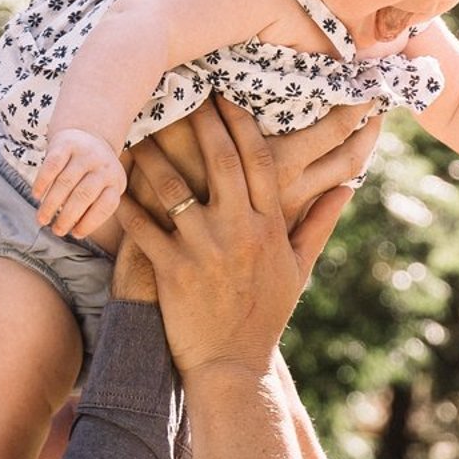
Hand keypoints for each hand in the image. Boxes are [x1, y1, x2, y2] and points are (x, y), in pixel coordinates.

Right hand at [35, 128, 127, 240]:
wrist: (89, 133)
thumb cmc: (93, 173)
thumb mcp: (103, 187)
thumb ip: (92, 207)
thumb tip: (73, 230)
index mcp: (115, 180)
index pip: (106, 205)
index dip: (90, 222)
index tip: (75, 234)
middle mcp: (103, 165)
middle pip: (84, 195)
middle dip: (68, 216)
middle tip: (56, 231)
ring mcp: (85, 152)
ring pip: (65, 182)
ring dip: (51, 204)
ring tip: (42, 219)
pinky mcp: (66, 143)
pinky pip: (52, 165)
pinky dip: (42, 182)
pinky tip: (36, 195)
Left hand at [115, 98, 369, 374]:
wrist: (234, 366)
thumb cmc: (266, 315)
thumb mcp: (299, 268)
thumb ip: (320, 223)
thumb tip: (348, 184)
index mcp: (270, 225)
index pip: (258, 160)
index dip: (240, 123)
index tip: (224, 94)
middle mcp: (239, 231)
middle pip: (219, 161)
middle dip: (200, 121)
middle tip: (181, 92)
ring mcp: (204, 250)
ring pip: (175, 188)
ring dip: (154, 154)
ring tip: (137, 128)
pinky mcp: (173, 271)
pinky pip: (143, 227)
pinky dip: (125, 203)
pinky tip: (110, 181)